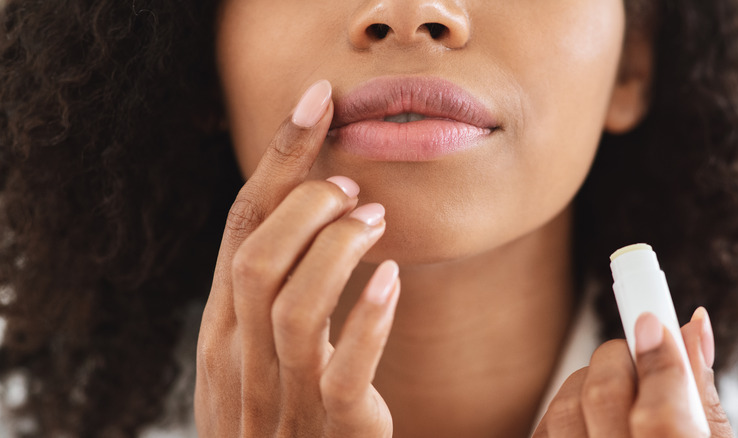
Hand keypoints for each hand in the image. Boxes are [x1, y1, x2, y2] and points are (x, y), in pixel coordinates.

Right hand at [194, 80, 397, 436]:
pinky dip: (370, 319)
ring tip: (375, 221)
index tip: (316, 101)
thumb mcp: (251, 353)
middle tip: (351, 187)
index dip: (277, 158)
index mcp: (223, 329)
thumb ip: (264, 294)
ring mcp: (283, 396)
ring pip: (293, 306)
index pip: (241, 228)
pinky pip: (344, 370)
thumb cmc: (275, 419)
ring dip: (337, 250)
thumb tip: (302, 215)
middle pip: (257, 257)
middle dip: (305, 204)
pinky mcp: (334, 430)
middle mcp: (240, 358)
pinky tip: (392, 280)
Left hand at [533, 307, 733, 437]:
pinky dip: (564, 413)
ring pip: (565, 407)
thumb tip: (692, 326)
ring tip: (617, 397)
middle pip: (603, 397)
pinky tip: (590, 422)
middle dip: (621, 359)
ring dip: (589, 385)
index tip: (653, 319)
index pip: (662, 416)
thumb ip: (699, 397)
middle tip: (639, 355)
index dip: (658, 360)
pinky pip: (542, 428)